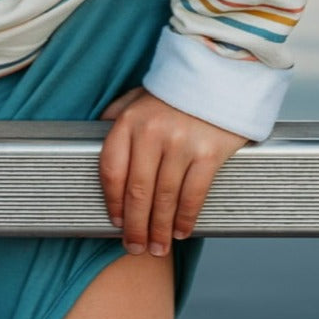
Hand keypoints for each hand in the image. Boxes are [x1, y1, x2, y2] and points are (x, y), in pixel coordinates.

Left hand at [99, 87, 245, 255]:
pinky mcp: (209, 152)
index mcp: (130, 120)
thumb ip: (118, 115)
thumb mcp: (139, 95)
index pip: (112, 169)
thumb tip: (98, 135)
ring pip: (164, 198)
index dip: (111, 201)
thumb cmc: (176, 88)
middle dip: (135, 226)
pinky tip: (181, 231)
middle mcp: (152, 133)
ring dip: (159, 230)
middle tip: (135, 247)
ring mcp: (181, 143)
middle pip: (137, 192)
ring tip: (158, 248)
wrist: (221, 71)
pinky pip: (193, 195)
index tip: (114, 221)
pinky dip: (185, 218)